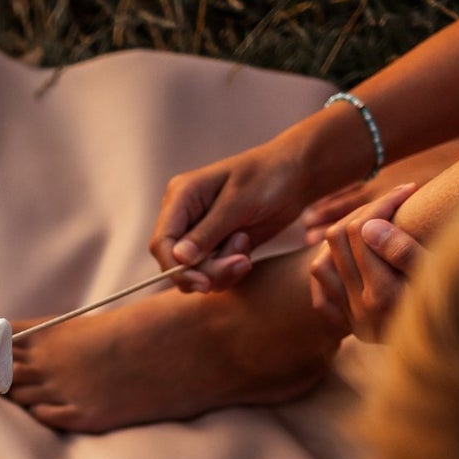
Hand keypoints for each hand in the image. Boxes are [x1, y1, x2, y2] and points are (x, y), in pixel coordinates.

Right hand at [150, 139, 312, 292]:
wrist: (296, 175)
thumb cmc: (268, 177)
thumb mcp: (238, 203)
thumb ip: (208, 232)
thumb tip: (180, 259)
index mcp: (181, 197)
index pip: (162, 242)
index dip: (176, 268)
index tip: (203, 283)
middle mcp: (184, 216)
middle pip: (177, 262)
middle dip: (207, 270)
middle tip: (242, 263)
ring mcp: (198, 232)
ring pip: (194, 271)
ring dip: (221, 270)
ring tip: (246, 251)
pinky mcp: (215, 244)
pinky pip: (211, 271)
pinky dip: (229, 270)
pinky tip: (246, 251)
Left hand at [308, 183, 423, 341]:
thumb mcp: (441, 277)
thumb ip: (403, 252)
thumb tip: (367, 228)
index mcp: (382, 295)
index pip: (361, 230)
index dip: (383, 203)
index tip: (408, 191)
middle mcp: (360, 309)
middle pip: (336, 241)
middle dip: (363, 213)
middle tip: (392, 202)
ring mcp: (352, 320)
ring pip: (320, 265)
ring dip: (340, 241)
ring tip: (373, 227)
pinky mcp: (350, 329)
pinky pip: (322, 294)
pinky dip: (332, 272)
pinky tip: (354, 260)